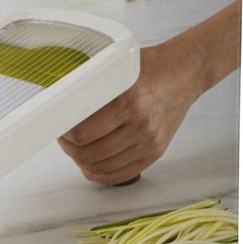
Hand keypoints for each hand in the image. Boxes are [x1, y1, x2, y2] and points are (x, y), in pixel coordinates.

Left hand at [58, 37, 201, 184]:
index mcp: (128, 102)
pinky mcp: (156, 153)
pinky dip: (98, 173)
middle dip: (68, 148)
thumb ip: (91, 88)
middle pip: (88, 154)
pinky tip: (90, 162)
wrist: (185, 73)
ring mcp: (150, 142)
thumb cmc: (149, 68)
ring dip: (80, 161)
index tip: (57, 126)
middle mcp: (141, 125)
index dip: (63, 134)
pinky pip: (119, 175)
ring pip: (100, 167)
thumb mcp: (117, 69)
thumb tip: (57, 106)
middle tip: (63, 138)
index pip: (81, 133)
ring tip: (76, 147)